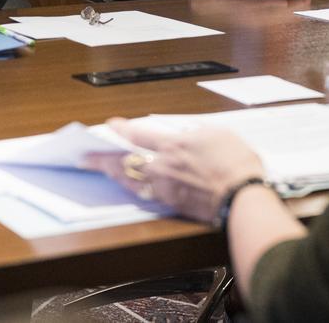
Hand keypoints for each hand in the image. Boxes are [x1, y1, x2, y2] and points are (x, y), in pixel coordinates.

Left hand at [82, 119, 265, 222]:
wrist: (241, 196)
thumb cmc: (236, 163)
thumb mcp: (221, 134)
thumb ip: (200, 132)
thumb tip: (189, 134)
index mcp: (175, 144)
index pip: (140, 135)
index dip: (122, 129)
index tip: (111, 125)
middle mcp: (164, 165)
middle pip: (125, 161)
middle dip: (103, 158)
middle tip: (87, 156)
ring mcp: (165, 186)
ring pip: (130, 180)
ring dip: (112, 174)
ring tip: (101, 170)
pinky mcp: (171, 203)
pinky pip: (144, 194)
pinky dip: (132, 188)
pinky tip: (127, 186)